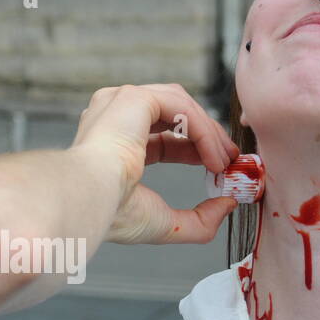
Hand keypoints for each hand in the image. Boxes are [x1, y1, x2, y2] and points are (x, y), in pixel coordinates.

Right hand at [71, 83, 239, 244]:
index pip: (162, 137)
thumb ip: (197, 219)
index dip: (195, 149)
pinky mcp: (133, 97)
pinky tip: (212, 153)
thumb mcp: (162, 222)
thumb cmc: (111, 214)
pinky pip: (180, 105)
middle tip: (230, 158)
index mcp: (112, 144)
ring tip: (225, 159)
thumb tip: (228, 205)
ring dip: (208, 131)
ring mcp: (120, 103)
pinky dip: (202, 128)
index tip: (219, 167)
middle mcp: (113, 117)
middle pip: (174, 114)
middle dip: (207, 136)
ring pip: (179, 104)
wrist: (89, 201)